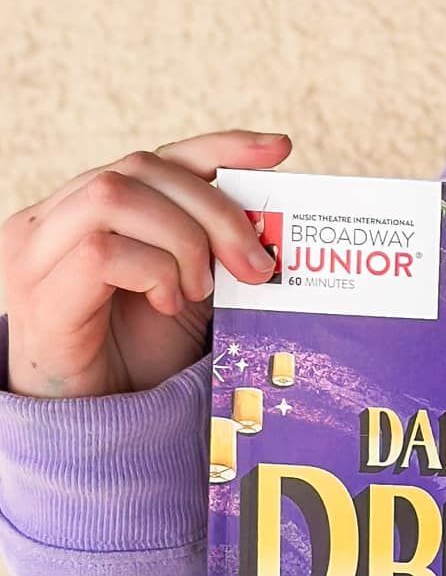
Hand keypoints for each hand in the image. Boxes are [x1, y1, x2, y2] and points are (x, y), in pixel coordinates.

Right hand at [0, 131, 293, 398]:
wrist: (98, 428)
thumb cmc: (141, 356)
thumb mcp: (191, 285)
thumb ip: (213, 245)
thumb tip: (274, 215)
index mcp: (88, 208)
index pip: (156, 156)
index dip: (220, 146)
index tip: (279, 150)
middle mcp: (51, 219)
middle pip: (141, 167)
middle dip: (214, 210)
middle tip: (255, 266)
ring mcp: (35, 254)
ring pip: (115, 195)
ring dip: (181, 239)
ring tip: (199, 289)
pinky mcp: (38, 295)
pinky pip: (100, 251)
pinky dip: (153, 271)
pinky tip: (168, 303)